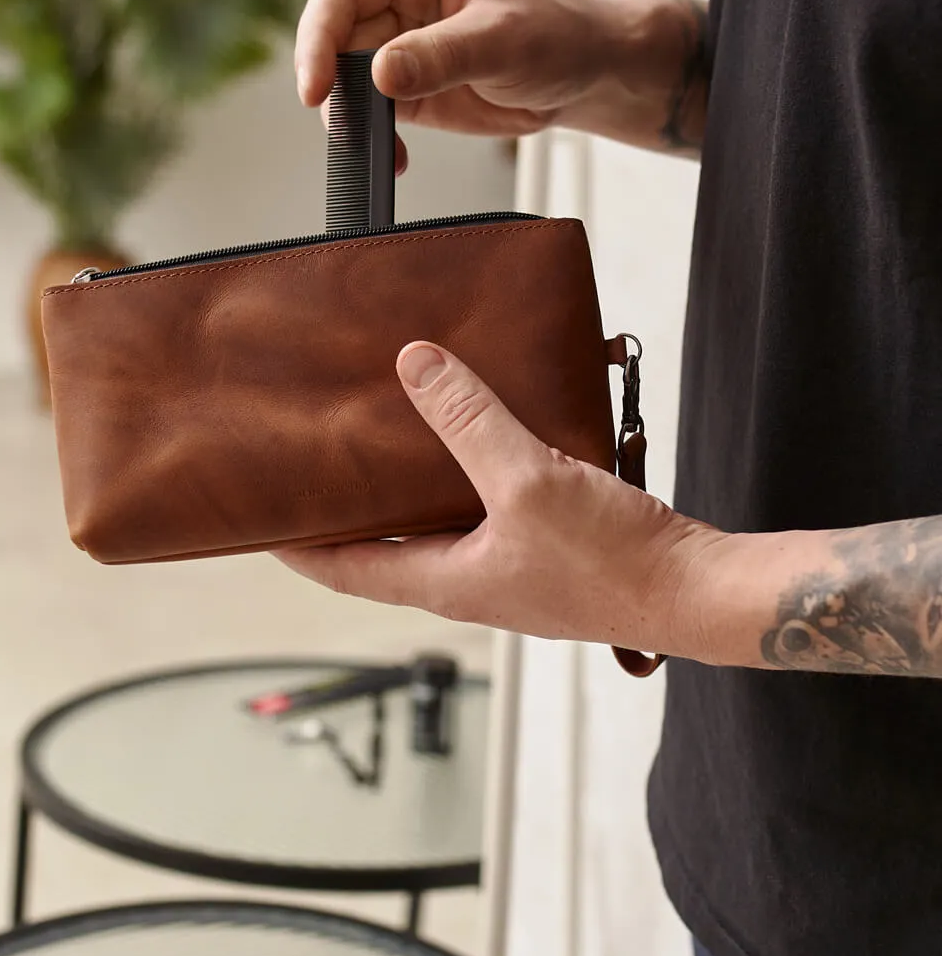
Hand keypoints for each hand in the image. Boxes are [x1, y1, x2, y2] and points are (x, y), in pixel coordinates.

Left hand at [277, 342, 727, 656]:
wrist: (698, 591)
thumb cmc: (616, 564)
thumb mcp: (528, 480)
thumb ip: (470, 421)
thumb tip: (414, 364)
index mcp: (445, 582)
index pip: (343, 569)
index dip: (296, 544)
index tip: (259, 517)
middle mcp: (470, 580)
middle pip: (385, 543)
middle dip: (352, 505)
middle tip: (324, 457)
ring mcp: (511, 566)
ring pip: (440, 519)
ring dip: (414, 480)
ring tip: (395, 428)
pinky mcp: (550, 546)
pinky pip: (490, 503)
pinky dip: (474, 468)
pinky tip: (485, 428)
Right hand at [295, 0, 709, 161]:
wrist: (585, 74)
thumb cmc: (557, 35)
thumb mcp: (503, 41)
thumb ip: (441, 56)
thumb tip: (380, 73)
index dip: (319, 36)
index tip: (317, 87)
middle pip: (332, 35)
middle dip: (330, 82)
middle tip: (342, 124)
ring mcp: (395, 42)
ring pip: (343, 79)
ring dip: (350, 117)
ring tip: (376, 146)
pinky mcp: (402, 86)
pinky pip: (367, 112)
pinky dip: (373, 139)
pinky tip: (396, 157)